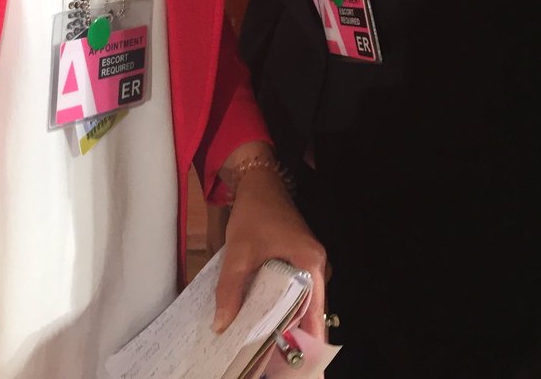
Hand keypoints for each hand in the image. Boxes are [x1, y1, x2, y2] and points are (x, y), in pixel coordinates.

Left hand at [212, 163, 326, 341]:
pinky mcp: (302, 261)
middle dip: (290, 333)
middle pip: (309, 311)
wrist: (259, 183)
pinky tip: (264, 315)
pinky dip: (283, 304)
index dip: (303, 339)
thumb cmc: (254, 213)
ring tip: (263, 339)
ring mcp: (312, 264)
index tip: (286, 358)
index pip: (314, 314)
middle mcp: (319, 267)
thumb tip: (222, 325)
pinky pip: (297, 291)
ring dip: (285, 319)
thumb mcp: (239, 252)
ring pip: (302, 302)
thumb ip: (230, 289)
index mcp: (312, 264)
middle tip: (268, 353)